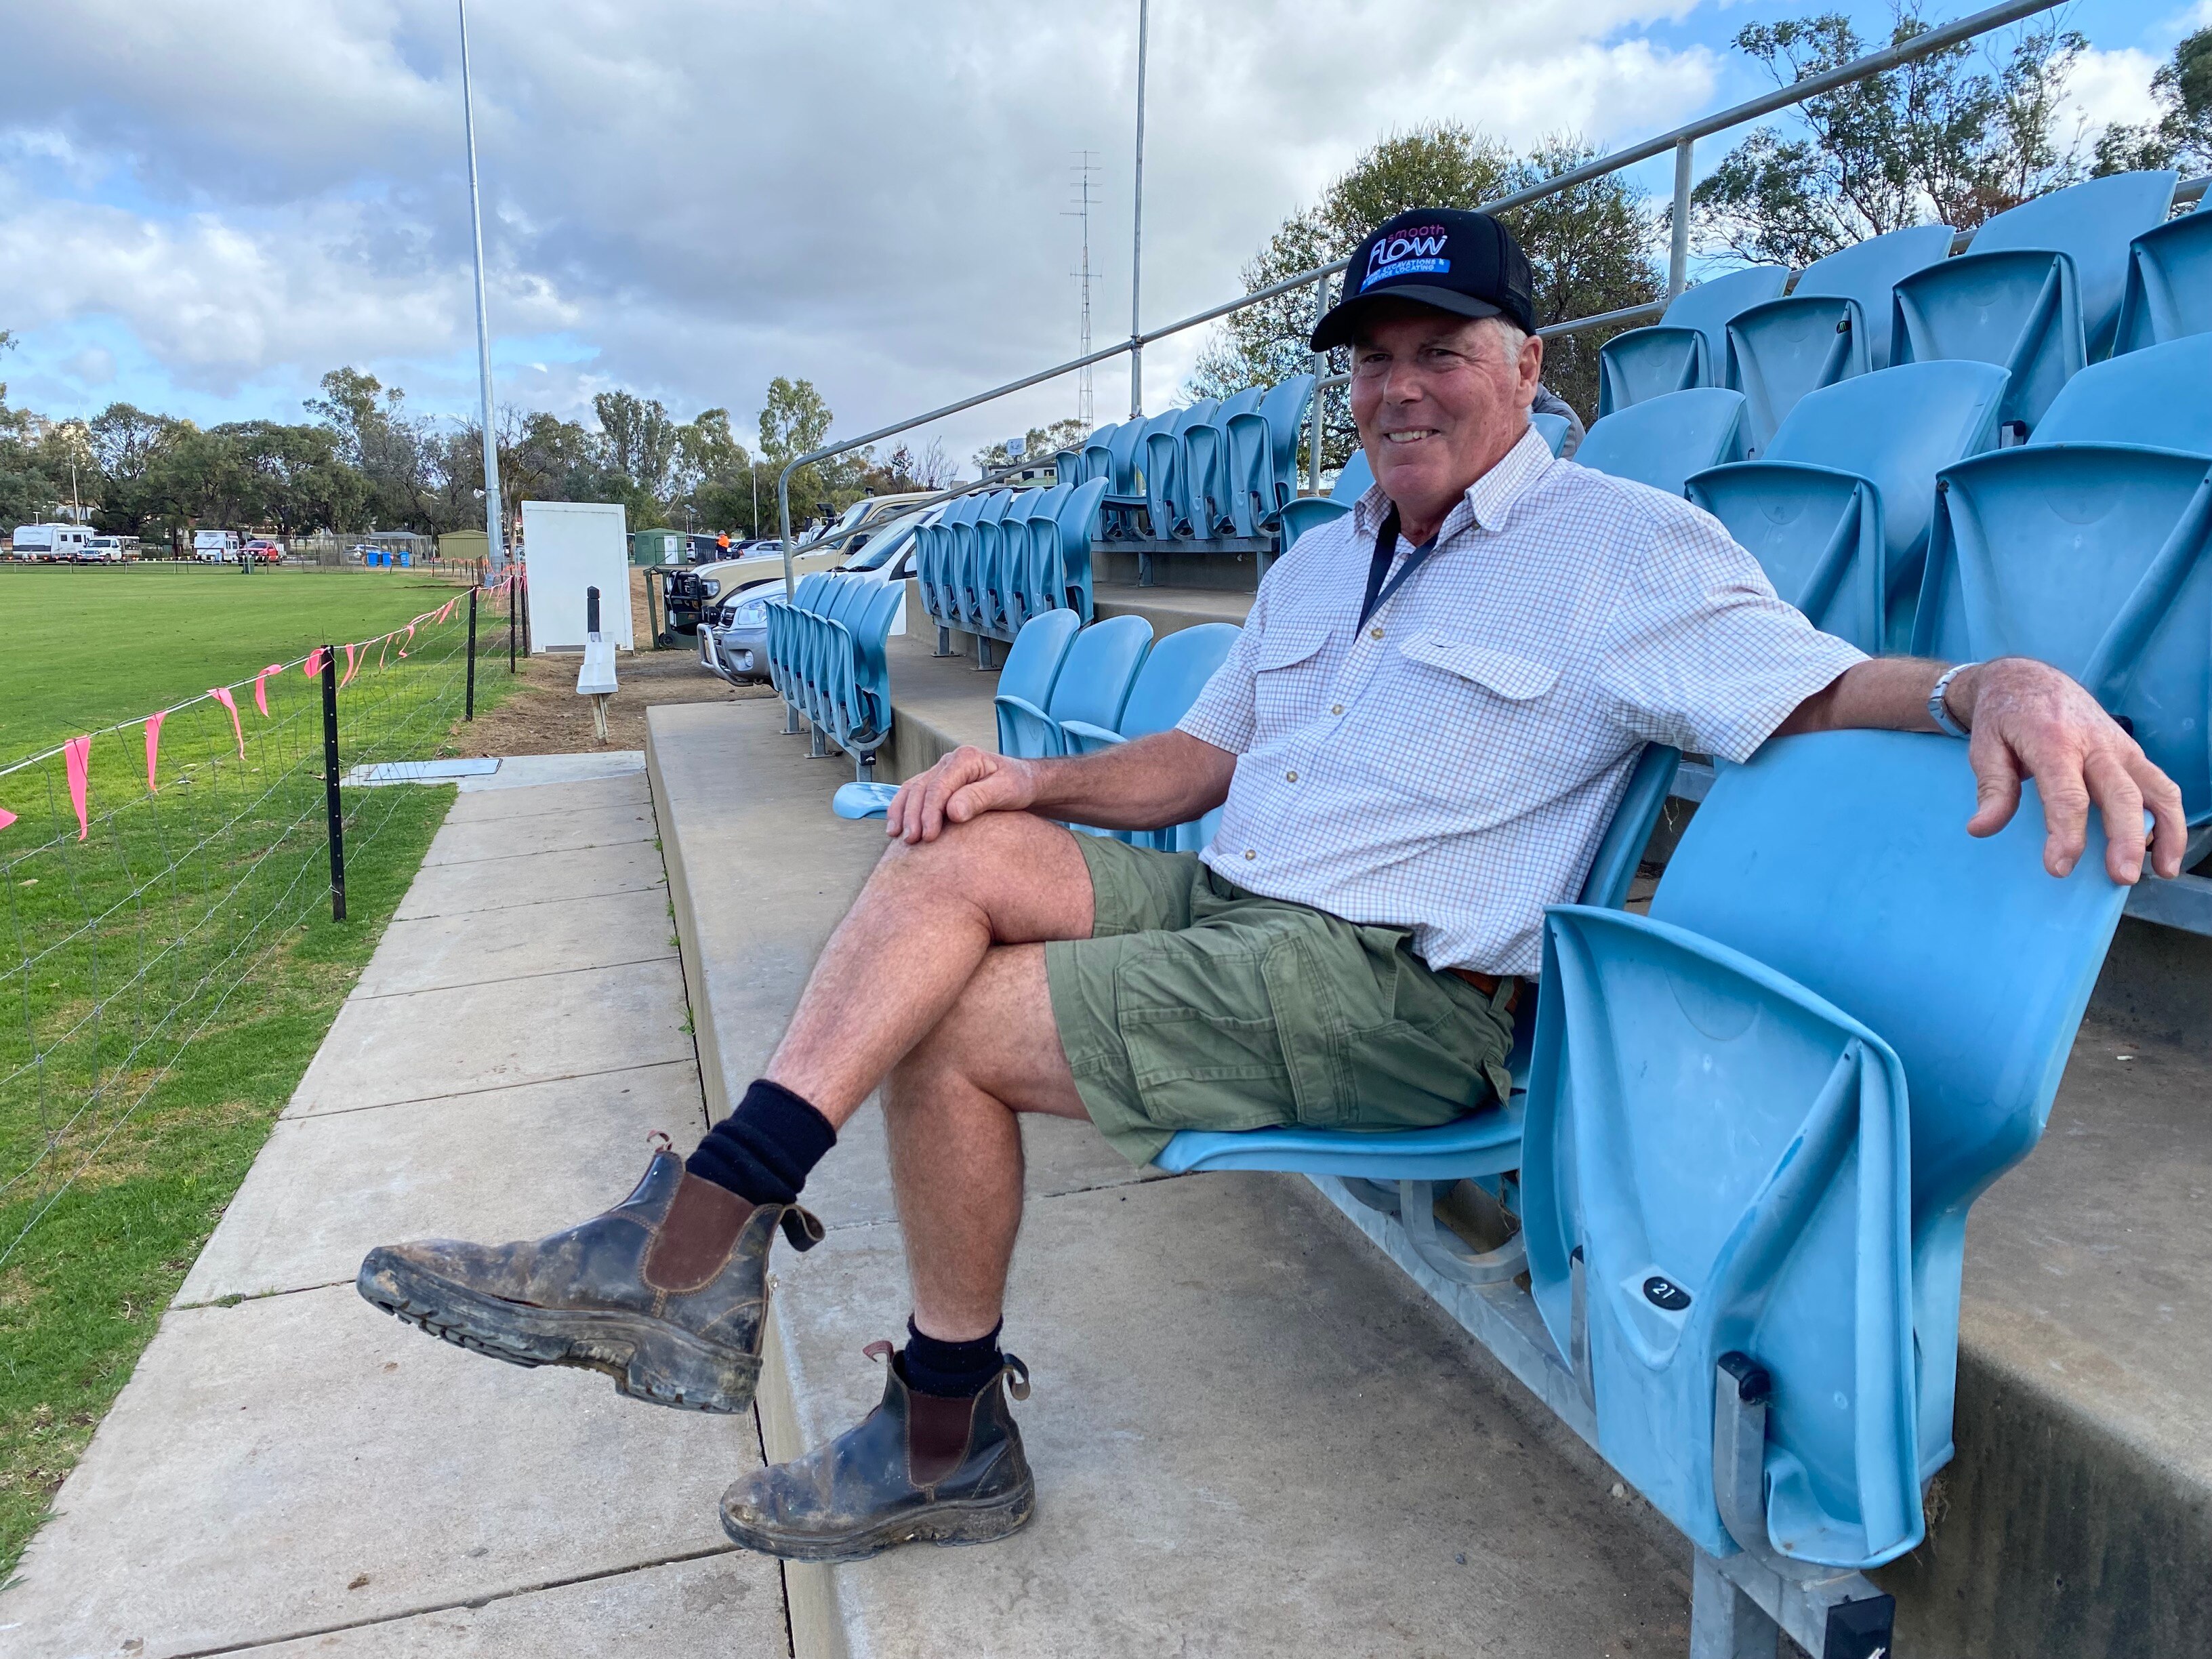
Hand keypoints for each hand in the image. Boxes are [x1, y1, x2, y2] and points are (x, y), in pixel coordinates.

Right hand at [884, 746, 1038, 843]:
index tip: (928, 836)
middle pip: (921, 788)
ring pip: (911, 790)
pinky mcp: (937, 783)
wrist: (1022, 781)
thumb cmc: (1017, 785)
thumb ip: (979, 798)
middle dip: (913, 816)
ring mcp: (940, 771)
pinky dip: (902, 809)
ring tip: (898, 837)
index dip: (930, 812)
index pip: (939, 786)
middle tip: (912, 841)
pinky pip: (913, 793)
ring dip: (902, 813)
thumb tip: (952, 812)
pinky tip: (897, 827)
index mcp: (965, 758)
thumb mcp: (1006, 791)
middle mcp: (948, 762)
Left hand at [1956, 658, 2186, 883]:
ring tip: (2163, 870)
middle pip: (2119, 794)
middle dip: (2124, 838)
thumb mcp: (1984, 746)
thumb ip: (1991, 788)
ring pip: (2155, 788)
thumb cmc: (2005, 718)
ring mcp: (2119, 747)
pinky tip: (2162, 849)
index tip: (2058, 868)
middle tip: (2122, 877)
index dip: (2065, 834)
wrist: (2028, 679)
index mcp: (2054, 741)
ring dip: (2166, 830)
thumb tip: (1981, 829)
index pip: (2067, 795)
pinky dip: (2168, 816)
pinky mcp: (2131, 752)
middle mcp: (2095, 743)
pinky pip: (2159, 784)